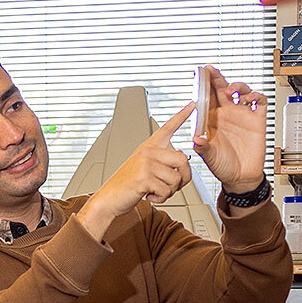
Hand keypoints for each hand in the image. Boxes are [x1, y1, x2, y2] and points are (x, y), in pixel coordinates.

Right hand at [78, 104, 193, 238]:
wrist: (109, 198)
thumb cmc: (127, 185)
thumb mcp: (144, 168)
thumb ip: (162, 160)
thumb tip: (181, 155)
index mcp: (148, 148)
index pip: (167, 128)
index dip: (181, 116)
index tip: (192, 105)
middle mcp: (147, 152)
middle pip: (183, 159)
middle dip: (184, 178)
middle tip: (172, 186)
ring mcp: (145, 164)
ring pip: (176, 178)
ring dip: (170, 191)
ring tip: (155, 191)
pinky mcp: (144, 177)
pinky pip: (167, 190)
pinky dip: (161, 198)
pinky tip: (150, 196)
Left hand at [195, 68, 268, 193]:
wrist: (240, 177)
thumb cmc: (222, 165)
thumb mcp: (209, 157)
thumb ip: (203, 148)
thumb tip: (196, 140)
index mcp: (212, 119)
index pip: (207, 97)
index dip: (203, 86)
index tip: (198, 75)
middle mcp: (227, 114)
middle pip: (222, 89)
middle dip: (217, 78)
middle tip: (212, 71)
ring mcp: (242, 115)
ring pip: (241, 91)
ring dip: (237, 86)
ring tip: (231, 90)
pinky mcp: (257, 120)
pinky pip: (259, 102)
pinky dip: (256, 96)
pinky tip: (250, 99)